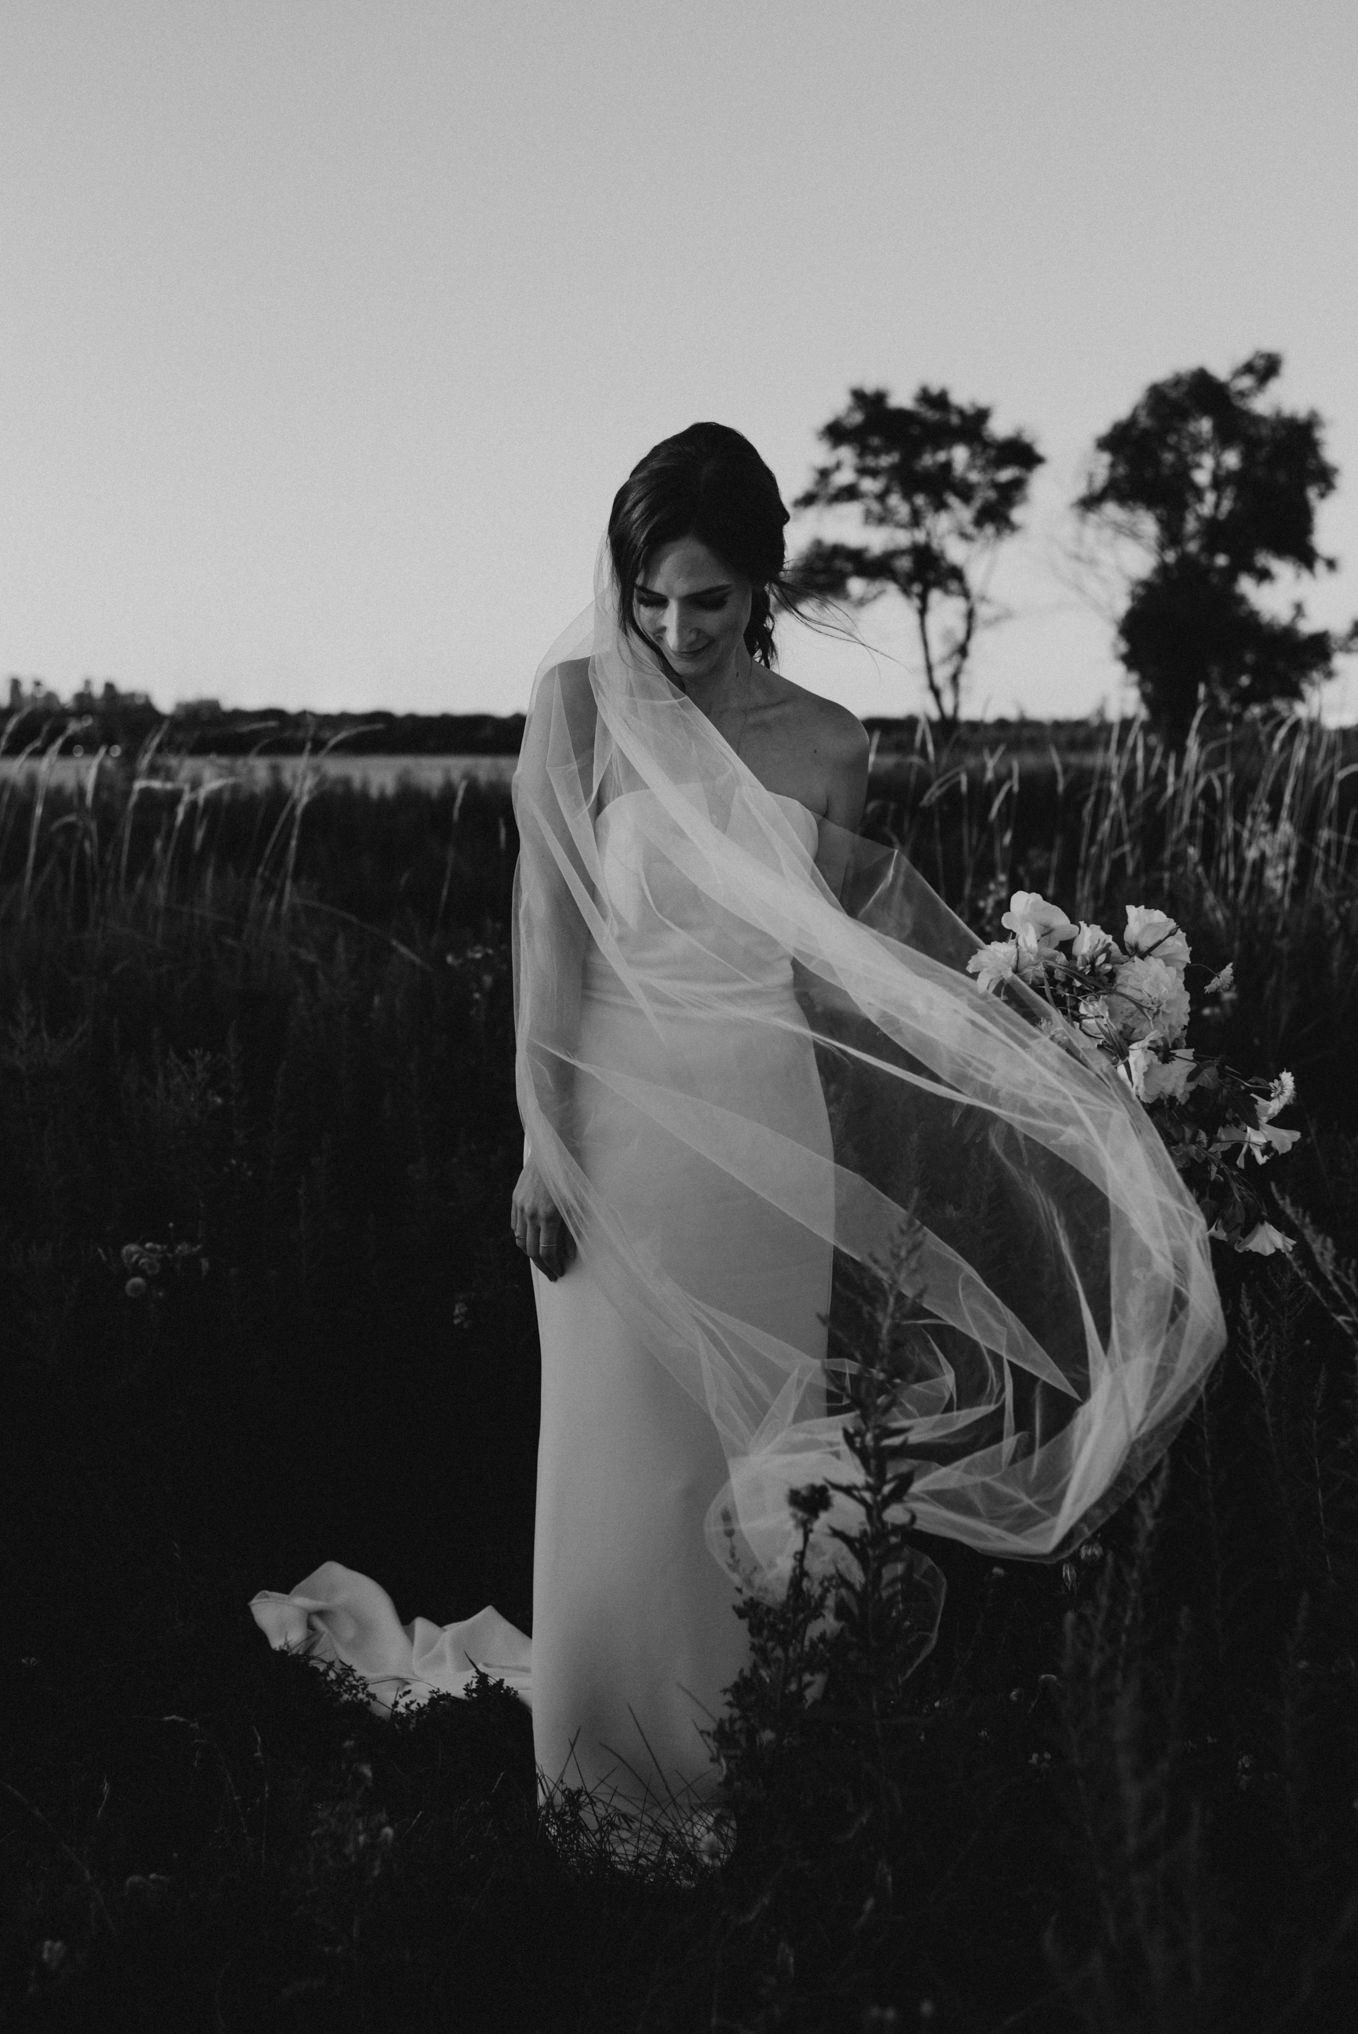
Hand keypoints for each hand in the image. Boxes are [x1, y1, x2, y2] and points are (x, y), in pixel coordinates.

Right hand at [510, 1161, 574, 1280]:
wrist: (554, 1148)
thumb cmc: (572, 1175)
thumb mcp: (578, 1204)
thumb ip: (572, 1230)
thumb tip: (569, 1253)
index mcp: (549, 1216)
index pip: (547, 1251)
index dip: (553, 1265)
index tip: (559, 1273)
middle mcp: (531, 1213)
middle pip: (531, 1250)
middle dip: (542, 1265)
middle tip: (551, 1272)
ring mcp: (521, 1206)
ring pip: (520, 1239)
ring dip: (530, 1253)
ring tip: (541, 1259)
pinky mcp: (515, 1198)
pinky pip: (515, 1225)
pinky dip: (522, 1237)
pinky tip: (531, 1240)